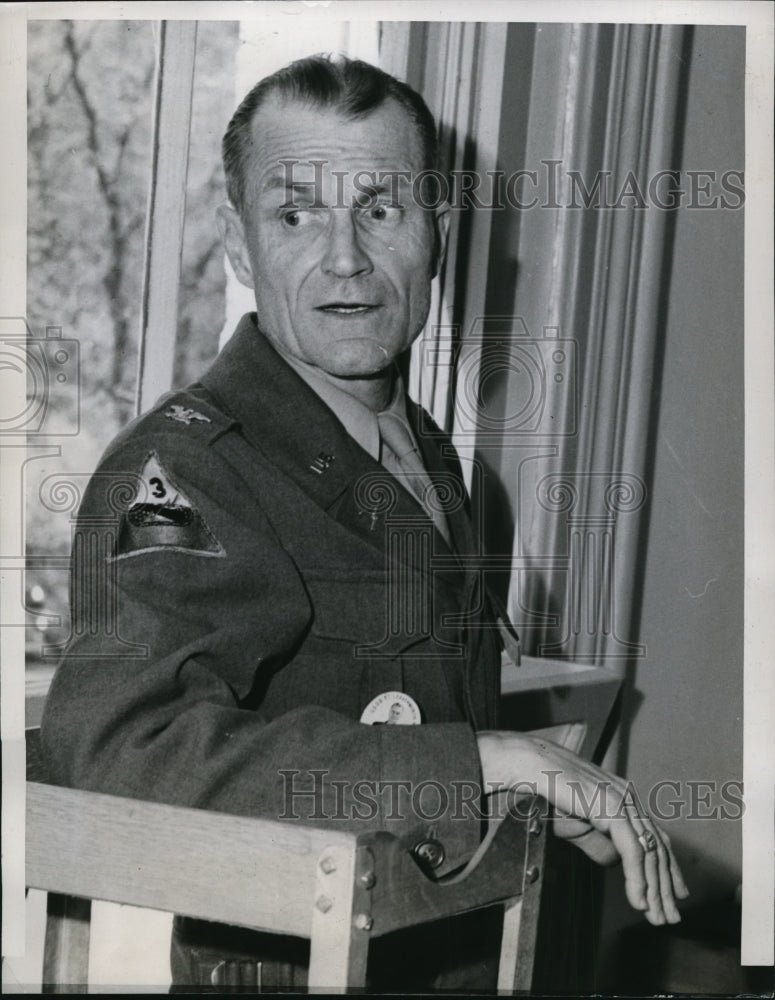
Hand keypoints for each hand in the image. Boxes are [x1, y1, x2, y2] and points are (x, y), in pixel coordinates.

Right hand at [477, 730, 689, 924]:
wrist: (532, 766)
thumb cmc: (549, 789)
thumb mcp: (578, 824)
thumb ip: (598, 842)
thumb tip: (615, 863)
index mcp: (623, 797)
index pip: (654, 837)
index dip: (667, 868)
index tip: (675, 894)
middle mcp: (629, 798)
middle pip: (656, 848)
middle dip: (665, 887)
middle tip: (670, 917)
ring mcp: (623, 802)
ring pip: (648, 853)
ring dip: (654, 890)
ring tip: (656, 916)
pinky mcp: (613, 809)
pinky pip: (632, 851)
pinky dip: (637, 880)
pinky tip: (639, 901)